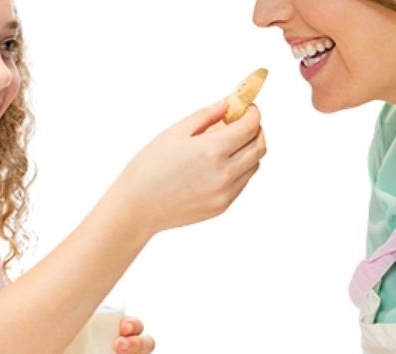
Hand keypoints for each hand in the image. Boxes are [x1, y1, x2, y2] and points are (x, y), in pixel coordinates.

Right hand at [105, 101, 265, 236]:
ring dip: (249, 150)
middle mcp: (224, 172)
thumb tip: (229, 103)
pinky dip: (239, 169)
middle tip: (244, 123)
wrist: (136, 208)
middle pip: (259, 146)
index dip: (253, 112)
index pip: (250, 126)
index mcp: (211, 150)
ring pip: (254, 165)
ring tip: (230, 144)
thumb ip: (206, 115)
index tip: (247, 107)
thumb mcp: (173, 133)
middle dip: (257, 130)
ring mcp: (225, 192)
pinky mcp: (221, 206)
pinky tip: (220, 164)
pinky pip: (242, 182)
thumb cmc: (148, 168)